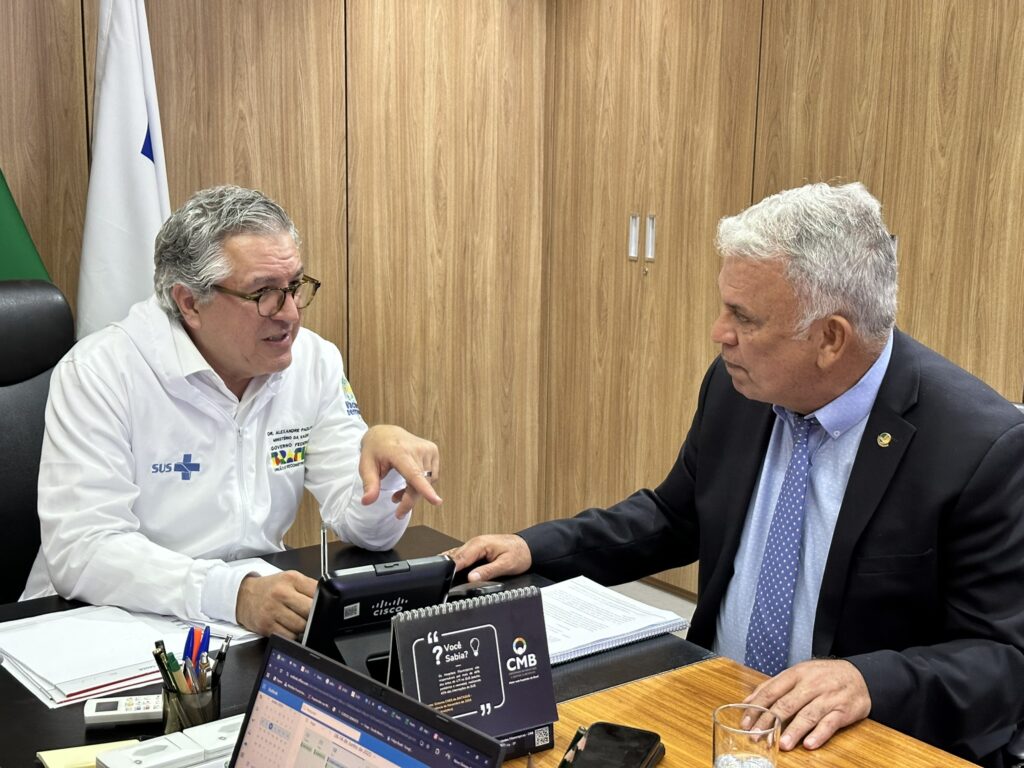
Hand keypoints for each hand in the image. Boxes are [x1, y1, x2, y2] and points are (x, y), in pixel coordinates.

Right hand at [235, 571, 316, 638]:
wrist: (243, 595)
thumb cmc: (269, 588)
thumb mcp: (290, 578)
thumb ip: (308, 586)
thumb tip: (326, 599)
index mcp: (291, 579)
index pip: (317, 592)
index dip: (322, 601)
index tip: (322, 605)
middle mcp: (281, 594)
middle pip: (310, 611)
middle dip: (313, 615)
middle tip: (309, 614)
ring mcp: (272, 611)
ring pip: (301, 626)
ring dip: (303, 627)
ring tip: (297, 619)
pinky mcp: (266, 626)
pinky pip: (288, 636)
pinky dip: (292, 634)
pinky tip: (287, 627)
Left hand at [359, 425, 441, 517]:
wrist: (385, 433)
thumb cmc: (374, 450)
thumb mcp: (366, 466)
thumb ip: (369, 485)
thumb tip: (366, 502)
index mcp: (399, 452)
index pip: (414, 474)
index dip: (425, 489)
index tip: (437, 501)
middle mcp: (417, 449)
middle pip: (419, 484)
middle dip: (409, 501)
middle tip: (398, 512)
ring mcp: (427, 448)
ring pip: (427, 482)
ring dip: (414, 493)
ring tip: (399, 493)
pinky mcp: (433, 450)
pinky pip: (432, 476)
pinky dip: (422, 485)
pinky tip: (409, 483)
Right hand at [446, 534, 531, 581]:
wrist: (527, 547)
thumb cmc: (519, 553)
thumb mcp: (505, 565)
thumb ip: (488, 572)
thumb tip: (472, 578)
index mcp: (480, 544)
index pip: (460, 557)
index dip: (450, 568)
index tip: (444, 578)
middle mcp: (474, 543)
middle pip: (454, 556)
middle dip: (446, 567)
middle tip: (441, 581)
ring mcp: (474, 546)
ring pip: (455, 556)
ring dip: (450, 565)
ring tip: (443, 578)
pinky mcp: (475, 550)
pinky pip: (461, 556)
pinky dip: (455, 563)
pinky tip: (452, 572)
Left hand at [742, 659, 871, 750]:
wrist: (858, 675)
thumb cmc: (822, 676)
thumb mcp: (798, 673)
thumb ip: (773, 686)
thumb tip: (748, 701)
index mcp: (796, 674)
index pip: (772, 691)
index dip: (757, 707)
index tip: (746, 722)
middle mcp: (811, 685)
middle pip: (787, 704)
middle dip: (770, 721)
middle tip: (757, 737)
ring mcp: (828, 697)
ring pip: (808, 714)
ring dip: (794, 731)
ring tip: (782, 744)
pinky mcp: (844, 710)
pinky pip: (830, 723)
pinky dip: (819, 734)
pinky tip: (809, 744)